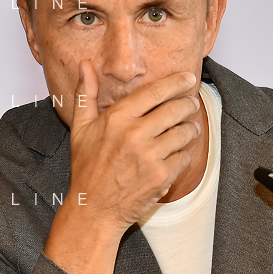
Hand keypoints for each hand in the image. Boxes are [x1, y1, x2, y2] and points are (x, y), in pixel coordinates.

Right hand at [66, 59, 202, 231]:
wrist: (93, 209)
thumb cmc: (87, 168)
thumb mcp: (80, 129)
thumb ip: (85, 94)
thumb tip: (85, 64)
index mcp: (116, 119)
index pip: (154, 92)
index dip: (176, 82)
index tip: (188, 78)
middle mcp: (134, 135)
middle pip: (175, 109)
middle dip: (188, 104)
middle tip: (192, 103)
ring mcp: (149, 157)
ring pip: (184, 132)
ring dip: (191, 128)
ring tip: (190, 127)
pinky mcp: (161, 177)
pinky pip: (184, 157)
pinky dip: (184, 154)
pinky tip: (178, 153)